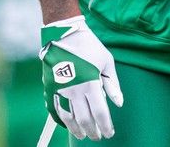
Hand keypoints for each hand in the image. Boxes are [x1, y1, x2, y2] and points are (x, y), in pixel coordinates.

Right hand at [40, 16, 123, 140]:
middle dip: (92, 131)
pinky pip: (54, 109)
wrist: (65, 34)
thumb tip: (119, 104)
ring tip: (83, 135)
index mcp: (91, 83)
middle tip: (97, 136)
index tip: (109, 133)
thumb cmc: (89, 46)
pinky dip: (61, 121)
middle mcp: (75, 90)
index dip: (105, 126)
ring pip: (68, 118)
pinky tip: (67, 125)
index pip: (100, 113)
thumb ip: (113, 85)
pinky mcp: (50, 87)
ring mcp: (61, 90)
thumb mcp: (107, 62)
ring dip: (76, 129)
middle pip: (84, 119)